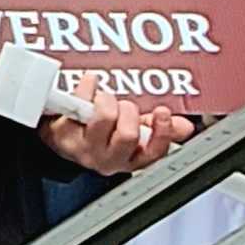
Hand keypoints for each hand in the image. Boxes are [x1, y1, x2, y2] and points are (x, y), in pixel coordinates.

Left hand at [36, 80, 192, 174]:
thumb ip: (158, 129)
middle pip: (128, 135)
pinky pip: (78, 105)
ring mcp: (84, 150)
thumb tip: (184, 126)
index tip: (162, 111)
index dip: (161, 132)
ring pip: (104, 119)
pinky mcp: (62, 136)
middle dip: (128, 111)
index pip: (154, 153)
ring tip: (103, 98)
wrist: (61, 136)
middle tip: (123, 104)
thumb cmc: (99, 134)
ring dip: (107, 100)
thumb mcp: (132, 133)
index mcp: (130, 160)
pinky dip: (86, 89)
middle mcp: (108, 160)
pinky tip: (89, 84)